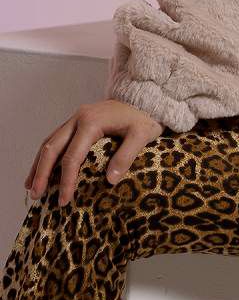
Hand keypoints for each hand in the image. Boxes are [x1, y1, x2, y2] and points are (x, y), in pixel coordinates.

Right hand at [24, 99, 164, 206]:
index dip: (66, 180)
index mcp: (91, 121)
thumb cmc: (144, 118)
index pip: (72, 156)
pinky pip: (55, 139)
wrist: (145, 99)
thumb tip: (110, 180)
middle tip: (36, 195)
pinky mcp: (76, 122)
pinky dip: (46, 155)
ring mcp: (75, 118)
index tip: (64, 200)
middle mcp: (78, 118)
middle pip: (52, 148)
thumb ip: (127, 155)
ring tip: (31, 187)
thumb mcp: (143, 135)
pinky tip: (41, 169)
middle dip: (42, 173)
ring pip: (49, 143)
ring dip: (39, 165)